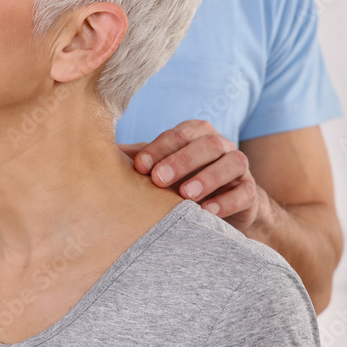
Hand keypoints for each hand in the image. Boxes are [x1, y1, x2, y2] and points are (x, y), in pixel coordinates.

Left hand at [119, 120, 263, 230]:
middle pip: (206, 144)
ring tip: (185, 196)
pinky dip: (227, 201)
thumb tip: (96, 155)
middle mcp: (220, 145)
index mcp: (195, 134)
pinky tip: (208, 212)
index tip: (139, 167)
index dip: (159, 148)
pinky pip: (245, 193)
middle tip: (158, 180)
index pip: (179, 134)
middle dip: (181, 160)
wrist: (222, 207)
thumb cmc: (180, 182)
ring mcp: (238, 167)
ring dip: (207, 178)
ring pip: (231, 163)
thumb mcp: (158, 169)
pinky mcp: (250, 192)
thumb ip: (136, 160)